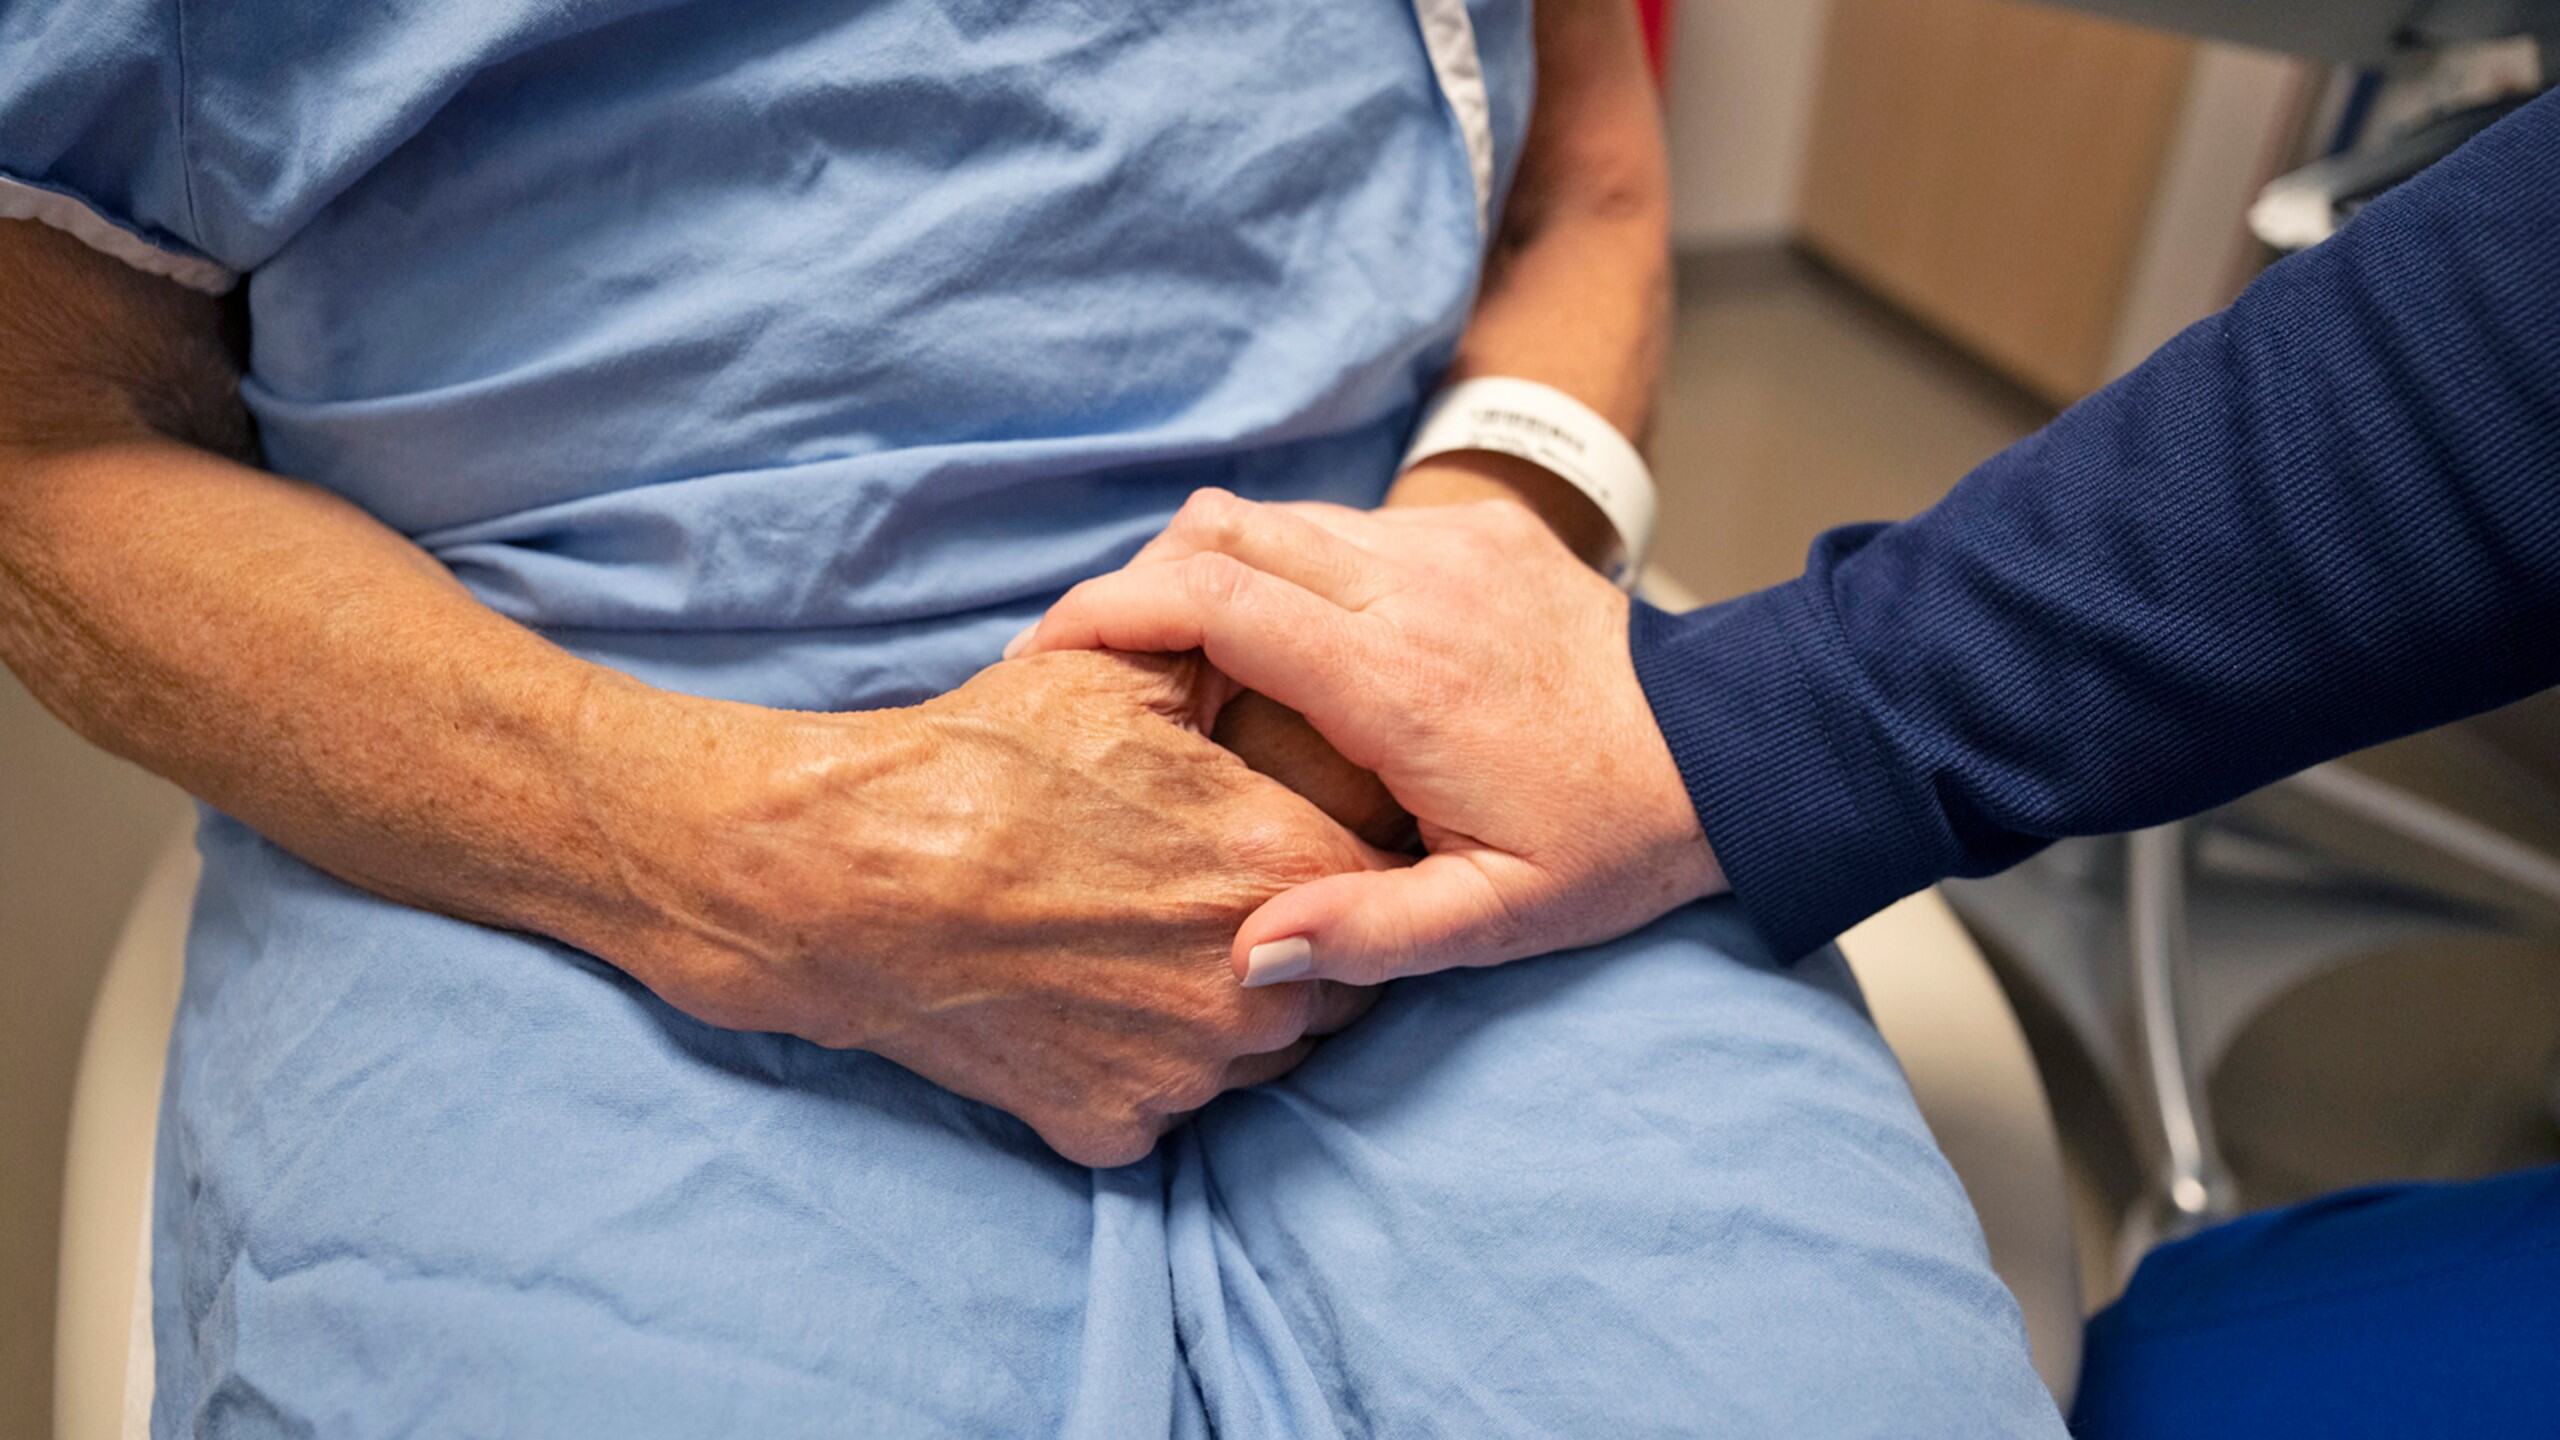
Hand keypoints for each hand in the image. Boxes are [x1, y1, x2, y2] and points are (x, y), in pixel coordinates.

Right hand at [573, 649, 1385, 1165]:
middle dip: (1295, 937)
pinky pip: (1170, 1104)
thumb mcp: (1120, 671)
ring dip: (1231, 1007)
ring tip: (1148, 944)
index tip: (1290, 838)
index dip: (1340, 854)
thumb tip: (1288, 640)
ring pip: (1262, 1054)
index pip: (1378, 880)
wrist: (848, 870)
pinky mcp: (1118, 1125)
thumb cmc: (985, 759)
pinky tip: (1091, 999)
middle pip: (1334, 980)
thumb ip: (1234, 661)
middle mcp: (1254, 984)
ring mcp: (1189, 1070)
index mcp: (1277, 863)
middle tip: (1211, 893)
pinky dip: (1144, 1062)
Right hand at [1014, 488, 1723, 986]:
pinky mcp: (1475, 527)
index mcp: (1397, 678)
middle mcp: (1410, 583)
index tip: (1044, 656)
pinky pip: (1341, 524)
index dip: (1106, 614)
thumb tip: (1243, 955)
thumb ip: (1367, 935)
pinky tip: (1281, 644)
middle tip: (1090, 662)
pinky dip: (1282, 568)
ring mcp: (1446, 541)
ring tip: (1176, 663)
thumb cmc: (1613, 843)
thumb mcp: (1497, 920)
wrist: (1735, 748)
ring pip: (1275, 518)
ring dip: (1207, 575)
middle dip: (1134, 584)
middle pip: (1220, 531)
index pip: (1211, 600)